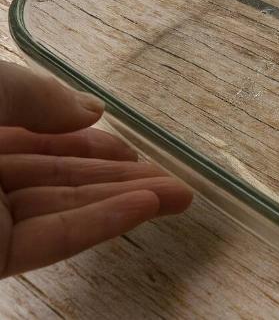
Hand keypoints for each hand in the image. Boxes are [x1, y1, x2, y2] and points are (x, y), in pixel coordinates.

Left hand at [0, 61, 191, 276]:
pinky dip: (103, 223)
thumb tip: (94, 111)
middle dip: (122, 177)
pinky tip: (147, 207)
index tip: (129, 149)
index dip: (89, 145)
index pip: (40, 141)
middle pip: (62, 178)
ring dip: (127, 201)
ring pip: (66, 209)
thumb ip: (39, 97)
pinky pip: (54, 239)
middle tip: (174, 179)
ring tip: (182, 195)